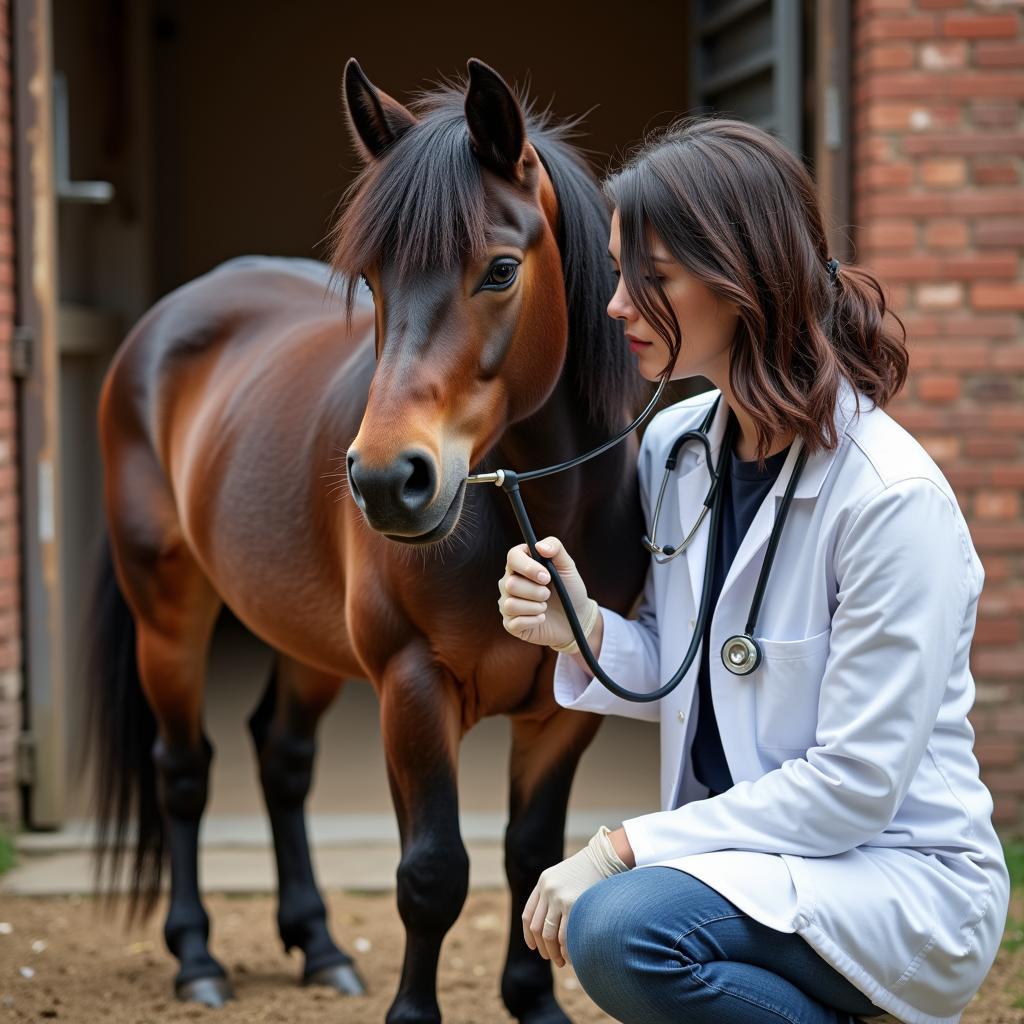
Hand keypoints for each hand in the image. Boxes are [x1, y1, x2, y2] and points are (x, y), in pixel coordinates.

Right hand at [499, 536, 594, 650]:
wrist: (576, 617)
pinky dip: (534, 621)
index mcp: (520, 564)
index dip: (528, 567)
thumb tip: (539, 546)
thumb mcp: (568, 566)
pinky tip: (542, 618)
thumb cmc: (569, 588)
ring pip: (510, 604)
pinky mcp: (511, 624)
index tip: (547, 577)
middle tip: (548, 594)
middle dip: (535, 591)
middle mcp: (509, 582)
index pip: (512, 557)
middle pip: (510, 584)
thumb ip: (555, 548)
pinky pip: (515, 623)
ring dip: (535, 607)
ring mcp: (507, 603)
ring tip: (545, 606)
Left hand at [522, 826, 630, 967]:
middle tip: (551, 958)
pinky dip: (566, 950)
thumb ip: (552, 894)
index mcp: (543, 882)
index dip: (529, 935)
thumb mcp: (562, 876)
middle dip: (543, 948)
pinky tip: (571, 956)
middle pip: (537, 928)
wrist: (605, 857)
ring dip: (553, 953)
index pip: (528, 915)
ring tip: (561, 961)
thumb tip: (548, 925)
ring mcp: (559, 897)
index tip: (534, 947)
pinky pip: (565, 936)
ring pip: (548, 935)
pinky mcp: (573, 905)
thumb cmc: (587, 871)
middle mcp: (548, 890)